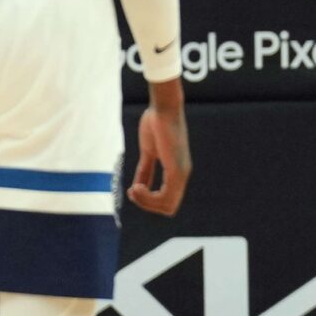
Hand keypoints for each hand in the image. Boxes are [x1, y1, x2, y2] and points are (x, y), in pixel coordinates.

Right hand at [127, 95, 192, 214]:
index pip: (167, 201)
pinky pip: (165, 196)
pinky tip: (136, 188)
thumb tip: (137, 187)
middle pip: (168, 208)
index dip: (149, 201)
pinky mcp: (176, 170)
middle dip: (146, 204)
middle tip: (132, 191)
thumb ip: (145, 170)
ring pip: (166, 206)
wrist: (163, 108)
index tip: (133, 189)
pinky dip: (148, 198)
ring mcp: (181, 173)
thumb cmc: (156, 124)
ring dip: (145, 202)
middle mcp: (182, 175)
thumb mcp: (149, 152)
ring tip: (134, 190)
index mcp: (177, 171)